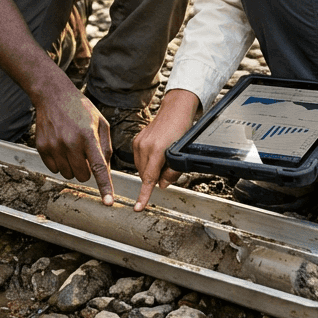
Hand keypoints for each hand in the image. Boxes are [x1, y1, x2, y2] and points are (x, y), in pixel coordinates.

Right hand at [33, 89, 115, 204]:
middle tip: (85, 155)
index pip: (98, 167)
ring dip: (72, 167)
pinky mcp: (42, 148)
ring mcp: (54, 146)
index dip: (104, 187)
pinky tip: (60, 147)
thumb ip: (105, 149)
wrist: (53, 96)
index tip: (108, 202)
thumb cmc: (81, 109)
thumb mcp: (101, 124)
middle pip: (82, 176)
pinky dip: (59, 163)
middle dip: (87, 171)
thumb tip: (106, 172)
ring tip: (72, 148)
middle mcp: (70, 143)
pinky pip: (54, 169)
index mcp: (88, 136)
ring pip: (68, 174)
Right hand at [132, 89, 199, 210]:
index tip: (138, 207)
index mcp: (156, 150)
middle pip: (145, 174)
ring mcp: (138, 143)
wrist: (175, 110)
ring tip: (162, 158)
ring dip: (150, 170)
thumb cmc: (181, 129)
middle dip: (154, 177)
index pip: (149, 179)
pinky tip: (156, 155)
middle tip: (167, 168)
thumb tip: (163, 185)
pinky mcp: (136, 141)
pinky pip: (139, 159)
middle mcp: (144, 146)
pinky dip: (146, 162)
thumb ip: (172, 171)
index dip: (144, 195)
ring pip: (141, 168)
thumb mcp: (181, 152)